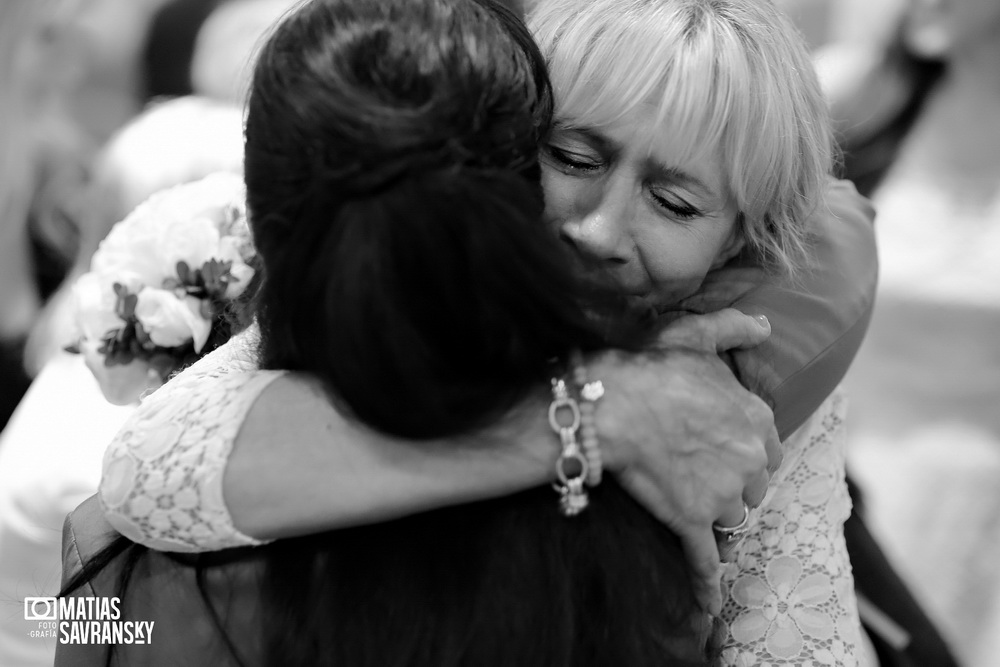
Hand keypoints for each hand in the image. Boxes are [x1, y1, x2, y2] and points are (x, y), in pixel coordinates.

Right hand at [591, 309, 777, 614]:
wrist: (608, 406)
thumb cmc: (648, 368)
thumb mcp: (693, 335)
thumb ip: (733, 327)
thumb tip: (765, 324)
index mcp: (756, 418)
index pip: (769, 449)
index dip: (745, 450)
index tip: (722, 449)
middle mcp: (750, 459)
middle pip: (752, 487)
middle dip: (731, 482)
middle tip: (698, 472)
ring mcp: (722, 494)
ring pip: (730, 517)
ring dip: (712, 514)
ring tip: (685, 500)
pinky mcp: (693, 521)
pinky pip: (707, 563)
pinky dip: (707, 586)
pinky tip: (707, 605)